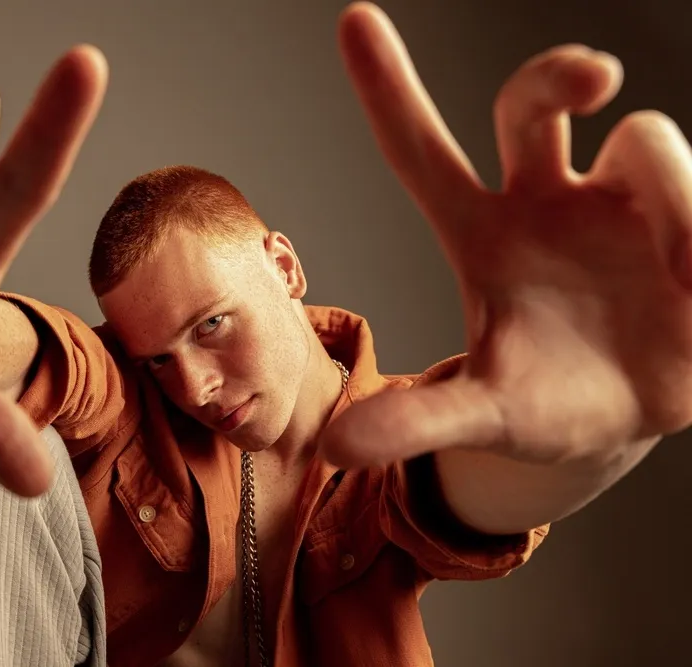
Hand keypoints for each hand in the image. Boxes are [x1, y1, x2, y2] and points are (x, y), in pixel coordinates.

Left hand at [320, 3, 691, 469]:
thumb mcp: (482, 411)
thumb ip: (416, 421)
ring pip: (647, 142)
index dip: (387, 88)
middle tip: (597, 84)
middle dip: (557, 73)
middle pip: (530, 104)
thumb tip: (334, 446)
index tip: (353, 19)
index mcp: (480, 232)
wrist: (625, 412)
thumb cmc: (540, 398)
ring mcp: (623, 201)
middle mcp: (547, 198)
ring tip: (685, 283)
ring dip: (676, 199)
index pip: (420, 150)